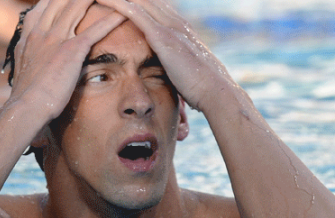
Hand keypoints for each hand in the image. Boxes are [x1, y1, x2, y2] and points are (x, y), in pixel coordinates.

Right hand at [3, 0, 125, 121]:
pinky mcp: (72, 49)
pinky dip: (111, 19)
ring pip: (76, 5)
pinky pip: (95, 29)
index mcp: (29, 36)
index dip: (57, 0)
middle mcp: (40, 31)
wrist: (26, 108)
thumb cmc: (26, 97)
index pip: (44, 5)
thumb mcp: (24, 70)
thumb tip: (35, 60)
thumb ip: (31, 58)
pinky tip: (124, 12)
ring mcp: (56, 37)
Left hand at [96, 0, 237, 110]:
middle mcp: (174, 21)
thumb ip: (172, 61)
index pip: (152, 6)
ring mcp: (168, 27)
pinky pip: (136, 14)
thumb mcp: (183, 68)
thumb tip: (166, 69)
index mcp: (178, 27)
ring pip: (138, 1)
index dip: (135, 1)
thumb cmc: (201, 86)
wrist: (215, 91)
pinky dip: (119, 5)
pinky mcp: (162, 36)